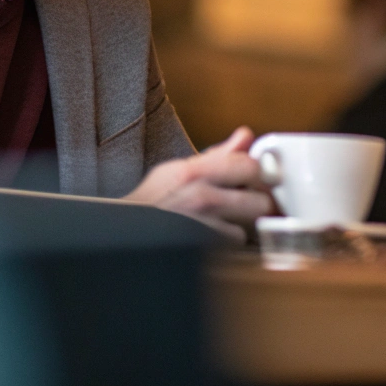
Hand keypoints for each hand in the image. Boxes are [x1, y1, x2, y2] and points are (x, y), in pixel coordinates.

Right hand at [124, 127, 274, 242]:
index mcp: (195, 172)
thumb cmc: (153, 200)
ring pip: (247, 227)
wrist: (124, 233)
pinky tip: (215, 237)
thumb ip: (218, 154)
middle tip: (249, 202)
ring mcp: (202, 227)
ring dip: (240, 226)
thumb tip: (246, 135)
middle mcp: (201, 197)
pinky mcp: (202, 250)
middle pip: (260, 200)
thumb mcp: (180, 169)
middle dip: (258, 203)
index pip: (250, 166)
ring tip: (225, 221)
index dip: (259, 173)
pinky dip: (227, 243)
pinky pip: (231, 246)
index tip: (258, 178)